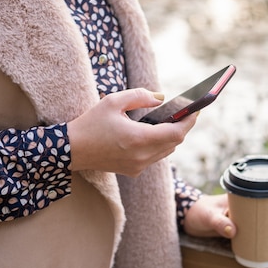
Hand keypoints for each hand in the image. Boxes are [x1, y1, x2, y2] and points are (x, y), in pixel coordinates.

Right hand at [67, 88, 197, 176]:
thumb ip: (140, 96)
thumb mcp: (114, 102)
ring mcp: (138, 167)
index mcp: (139, 139)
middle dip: (182, 126)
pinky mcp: (133, 171)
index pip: (176, 132)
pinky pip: (155, 157)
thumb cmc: (91, 124)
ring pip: (166, 151)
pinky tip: (153, 132)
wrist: (71, 150)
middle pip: (174, 142)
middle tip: (185, 111)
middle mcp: (142, 157)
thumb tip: (161, 98)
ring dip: (171, 136)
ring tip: (171, 119)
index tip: (195, 109)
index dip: (189, 121)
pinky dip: (159, 144)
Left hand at [185, 198, 267, 253]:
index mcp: (241, 201)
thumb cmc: (199, 212)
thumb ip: (219, 222)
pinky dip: (267, 245)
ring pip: (266, 229)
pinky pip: (257, 240)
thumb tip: (233, 231)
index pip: (265, 200)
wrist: (188, 221)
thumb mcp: (208, 216)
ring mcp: (243, 224)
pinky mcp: (239, 236)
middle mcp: (246, 212)